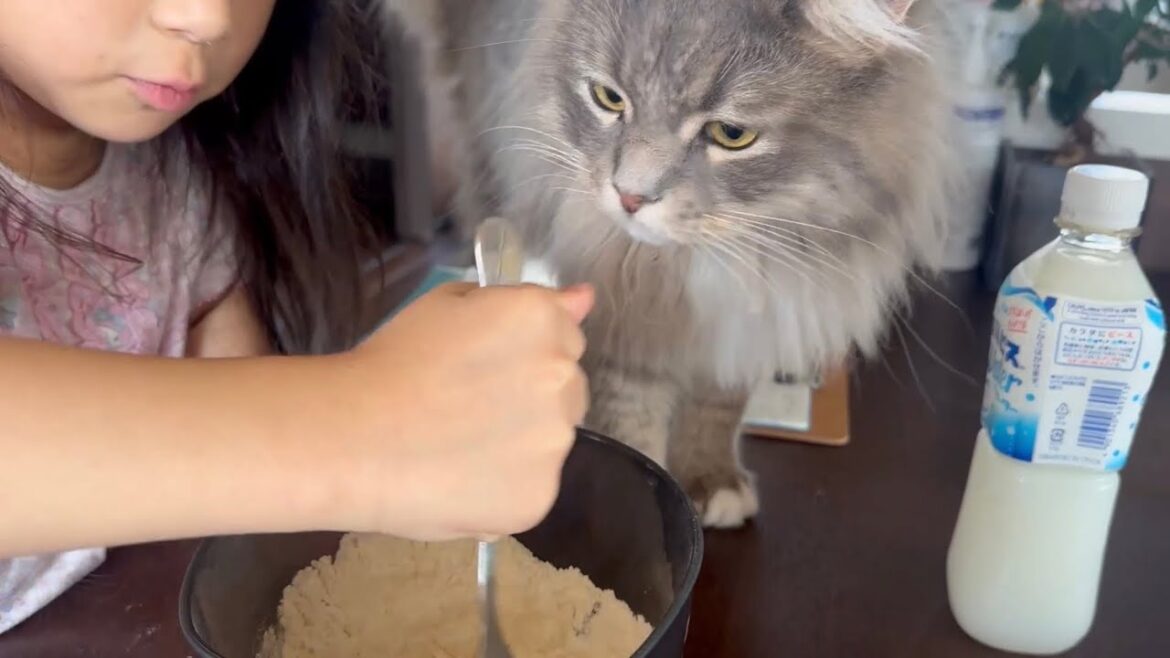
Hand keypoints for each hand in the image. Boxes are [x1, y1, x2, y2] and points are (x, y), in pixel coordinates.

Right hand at [323, 282, 593, 540]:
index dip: (521, 349)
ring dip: (521, 442)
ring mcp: (555, 443)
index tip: (484, 364)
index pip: (565, 331)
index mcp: (542, 322)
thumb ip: (528, 303)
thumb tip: (584, 299)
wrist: (351, 438)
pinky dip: (504, 486)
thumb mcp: (450, 304)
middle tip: (469, 407)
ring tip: (457, 447)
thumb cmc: (392, 361)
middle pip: (567, 386)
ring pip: (552, 440)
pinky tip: (459, 479)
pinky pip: (533, 487)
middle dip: (532, 394)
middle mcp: (563, 378)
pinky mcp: (539, 497)